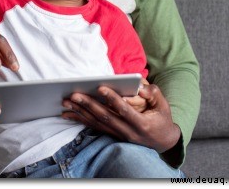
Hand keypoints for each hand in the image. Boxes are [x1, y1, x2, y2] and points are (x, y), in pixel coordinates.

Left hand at [62, 83, 180, 153]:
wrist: (163, 141)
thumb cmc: (162, 118)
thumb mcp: (163, 105)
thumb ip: (153, 93)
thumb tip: (141, 86)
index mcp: (141, 124)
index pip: (124, 110)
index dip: (112, 99)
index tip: (101, 87)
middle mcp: (127, 132)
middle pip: (105, 117)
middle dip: (88, 105)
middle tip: (74, 94)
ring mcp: (118, 135)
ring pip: (96, 123)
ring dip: (80, 112)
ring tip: (65, 102)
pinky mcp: (112, 135)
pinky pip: (94, 127)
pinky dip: (80, 120)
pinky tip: (67, 114)